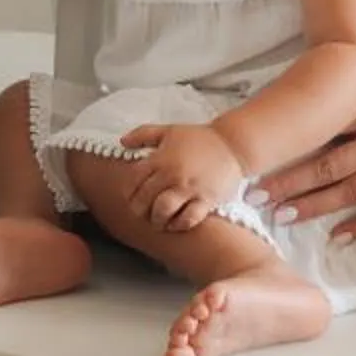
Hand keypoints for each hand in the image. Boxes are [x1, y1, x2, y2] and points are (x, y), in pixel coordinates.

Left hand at [122, 123, 246, 231]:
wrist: (233, 145)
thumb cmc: (200, 138)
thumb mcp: (169, 130)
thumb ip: (143, 134)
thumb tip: (122, 142)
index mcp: (161, 158)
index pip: (133, 180)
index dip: (129, 192)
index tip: (132, 197)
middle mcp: (172, 174)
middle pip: (144, 199)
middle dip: (139, 210)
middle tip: (143, 213)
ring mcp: (189, 188)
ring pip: (162, 211)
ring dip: (156, 220)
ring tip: (158, 220)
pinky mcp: (206, 200)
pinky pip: (188, 219)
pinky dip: (178, 225)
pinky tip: (175, 223)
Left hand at [250, 36, 355, 241]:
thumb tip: (345, 59)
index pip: (323, 123)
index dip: (289, 138)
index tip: (258, 149)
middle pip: (328, 162)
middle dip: (288, 181)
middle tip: (254, 197)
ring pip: (353, 190)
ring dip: (317, 205)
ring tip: (284, 217)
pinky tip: (341, 238)